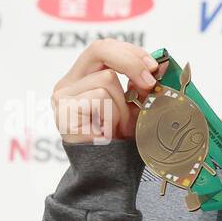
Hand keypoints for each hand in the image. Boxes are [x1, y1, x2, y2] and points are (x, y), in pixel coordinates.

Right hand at [51, 38, 169, 144]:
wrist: (110, 172)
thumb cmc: (121, 140)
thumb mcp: (136, 106)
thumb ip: (142, 85)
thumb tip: (159, 65)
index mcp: (83, 78)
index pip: (104, 48)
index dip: (131, 52)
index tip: (154, 66)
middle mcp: (68, 84)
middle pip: (99, 49)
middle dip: (131, 62)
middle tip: (151, 82)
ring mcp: (61, 96)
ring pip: (107, 80)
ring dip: (122, 105)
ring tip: (117, 127)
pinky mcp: (63, 110)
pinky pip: (100, 98)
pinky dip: (112, 116)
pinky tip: (106, 133)